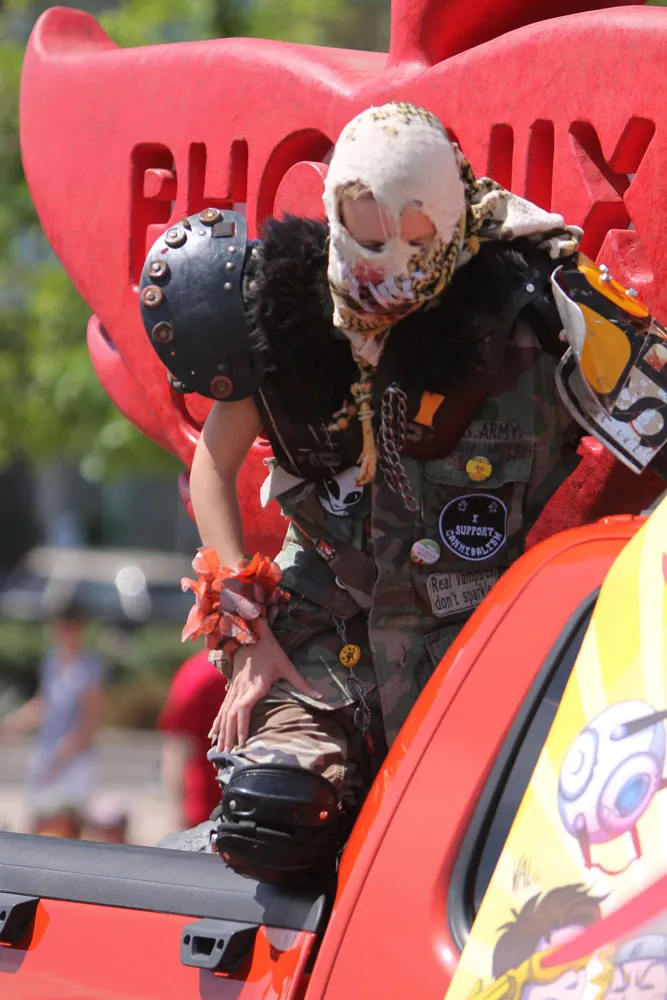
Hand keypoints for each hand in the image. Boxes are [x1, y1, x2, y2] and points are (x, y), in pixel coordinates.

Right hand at [209, 619, 321, 752]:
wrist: (249, 633)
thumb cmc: (269, 650)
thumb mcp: (287, 665)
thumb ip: (302, 683)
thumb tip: (321, 696)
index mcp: (255, 686)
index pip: (244, 710)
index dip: (242, 726)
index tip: (243, 743)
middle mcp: (241, 689)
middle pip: (231, 716)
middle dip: (229, 736)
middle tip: (227, 754)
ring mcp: (234, 688)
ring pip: (224, 714)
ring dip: (221, 732)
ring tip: (219, 749)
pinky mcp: (231, 687)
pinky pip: (221, 708)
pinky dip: (216, 722)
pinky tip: (212, 734)